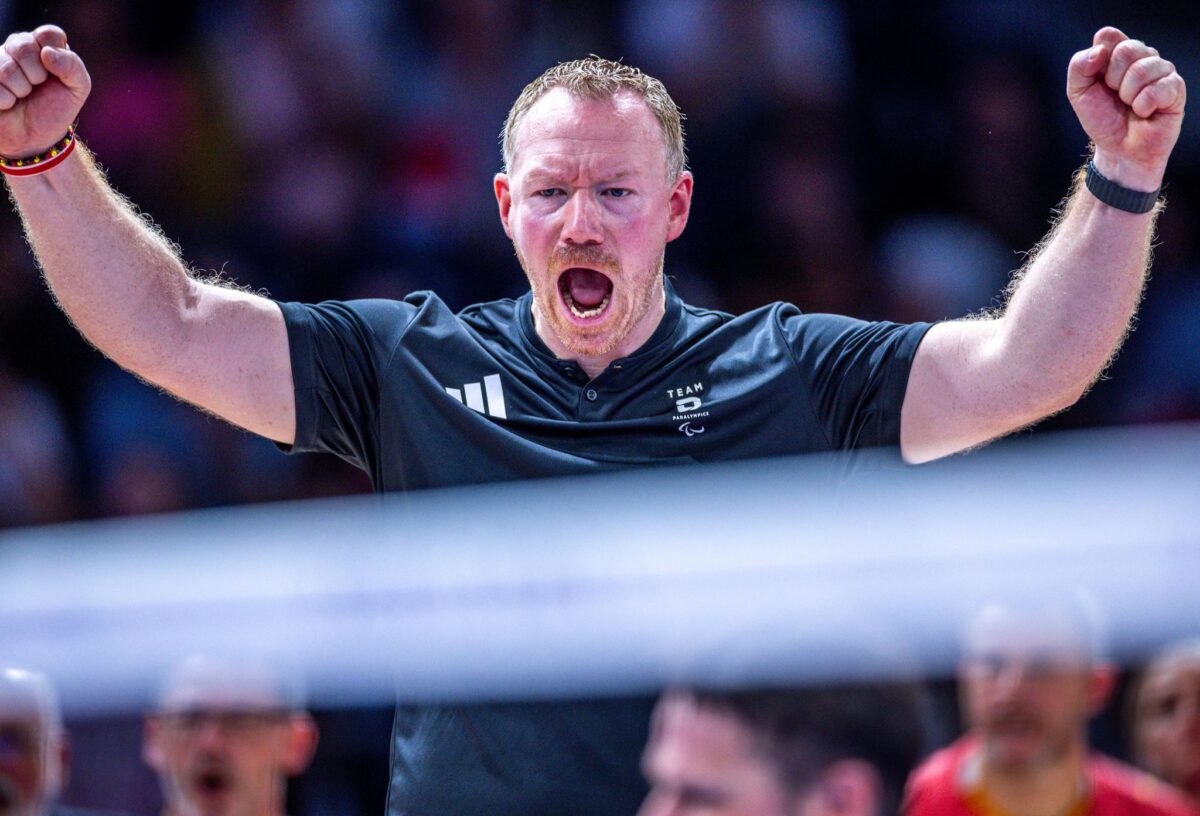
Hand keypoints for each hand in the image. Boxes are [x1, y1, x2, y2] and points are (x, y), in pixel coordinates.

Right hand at [0, 25, 89, 159]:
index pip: (49, 34)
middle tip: (37, 87)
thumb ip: (72, 66)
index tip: (55, 74)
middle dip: (36, 75)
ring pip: (6, 68)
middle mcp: (17, 46)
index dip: (55, 56)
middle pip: (24, 46)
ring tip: (22, 96)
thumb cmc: (55, 109)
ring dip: (20, 90)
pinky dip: (6, 100)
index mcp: (42, 45)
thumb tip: (46, 52)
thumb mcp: (77, 89)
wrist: (35, 137)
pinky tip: (7, 103)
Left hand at [1067, 27, 1185, 191]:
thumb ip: (1079, 67)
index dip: (1099, 59)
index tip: (1098, 80)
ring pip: (1143, 68)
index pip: (1108, 36)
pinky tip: (1145, 112)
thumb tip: (1100, 50)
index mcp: (1117, 54)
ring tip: (1131, 106)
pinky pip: (1158, 88)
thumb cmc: (1102, 119)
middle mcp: (1142, 57)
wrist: (1119, 150)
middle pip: (1127, 49)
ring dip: (1129, 95)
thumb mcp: (1078, 93)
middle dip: (1113, 80)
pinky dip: (1144, 105)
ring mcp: (1161, 70)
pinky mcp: (1176, 88)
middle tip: (1116, 97)